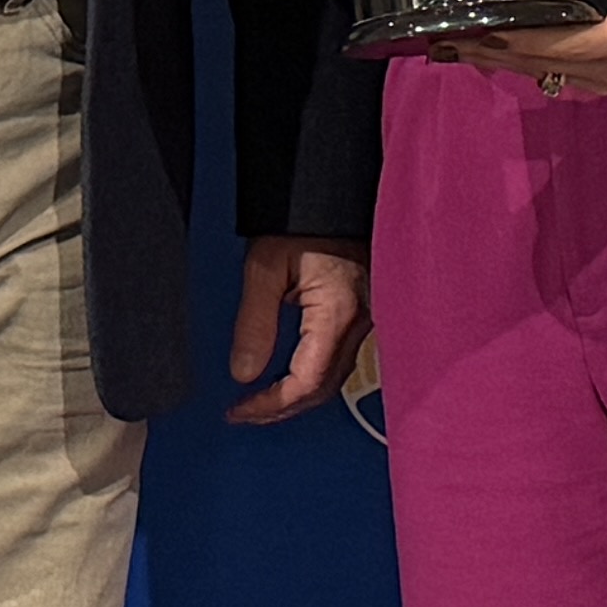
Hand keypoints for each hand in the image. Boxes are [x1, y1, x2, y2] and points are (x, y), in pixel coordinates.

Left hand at [229, 235, 368, 421]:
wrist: (333, 194)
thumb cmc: (303, 220)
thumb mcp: (265, 266)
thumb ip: (254, 323)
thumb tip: (243, 373)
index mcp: (338, 313)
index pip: (306, 382)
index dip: (271, 404)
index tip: (239, 410)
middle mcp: (360, 324)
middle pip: (323, 389)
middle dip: (282, 408)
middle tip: (245, 413)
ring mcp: (368, 320)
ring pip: (334, 378)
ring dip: (297, 397)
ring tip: (261, 401)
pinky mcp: (365, 313)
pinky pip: (340, 359)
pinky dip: (311, 377)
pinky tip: (289, 376)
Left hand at [452, 0, 606, 95]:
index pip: (546, 42)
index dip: (503, 34)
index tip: (467, 24)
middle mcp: (606, 69)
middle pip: (532, 64)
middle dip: (487, 52)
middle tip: (442, 38)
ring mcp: (605, 80)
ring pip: (539, 73)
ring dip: (500, 59)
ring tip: (459, 44)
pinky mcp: (605, 79)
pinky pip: (554, 73)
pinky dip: (524, 61)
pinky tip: (500, 48)